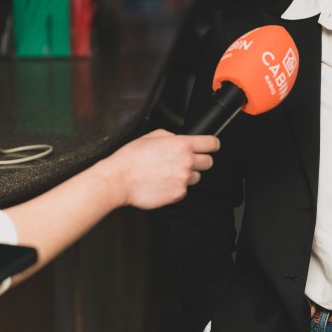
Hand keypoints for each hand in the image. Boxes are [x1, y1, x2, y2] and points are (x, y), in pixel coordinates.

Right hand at [103, 129, 218, 209]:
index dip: (212, 145)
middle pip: (209, 162)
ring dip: (188, 175)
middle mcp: (186, 162)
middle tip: (185, 161)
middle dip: (200, 161)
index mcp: (182, 144)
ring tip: (168, 173)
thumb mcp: (152, 136)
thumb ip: (171, 136)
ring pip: (197, 177)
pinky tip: (163, 182)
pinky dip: (177, 187)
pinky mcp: (178, 195)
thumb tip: (178, 139)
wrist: (119, 179)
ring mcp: (183, 180)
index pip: (212, 143)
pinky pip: (185, 190)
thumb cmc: (131, 158)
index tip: (210, 147)